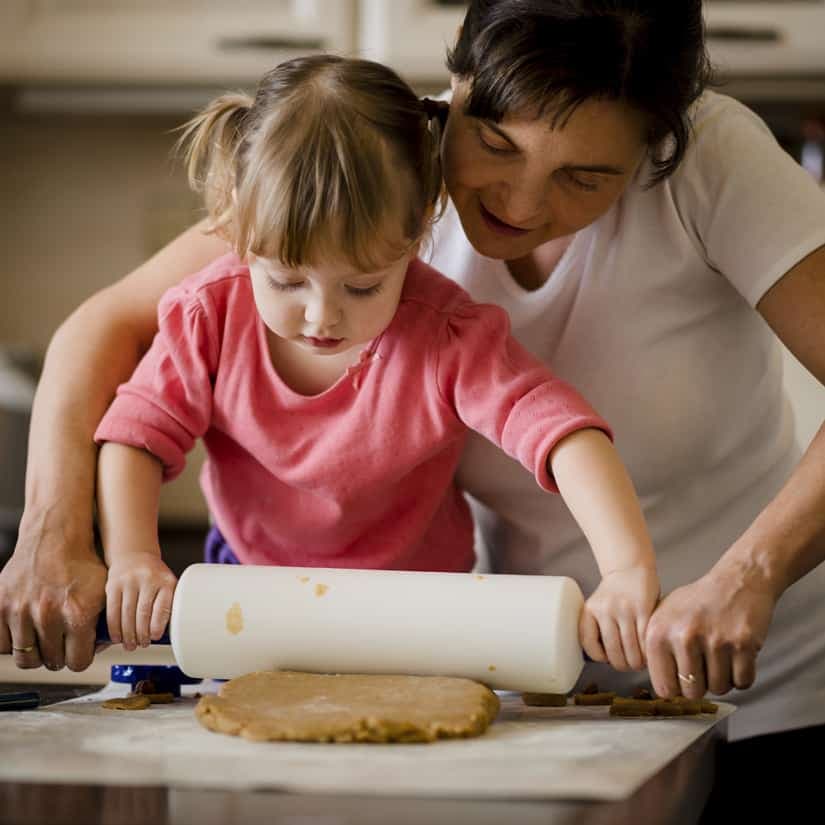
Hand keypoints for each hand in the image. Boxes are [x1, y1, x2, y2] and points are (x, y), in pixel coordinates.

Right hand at [0, 513, 106, 670]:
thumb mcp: (104, 592)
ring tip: (46, 638)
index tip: (79, 651)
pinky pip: (3, 646)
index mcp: (77, 612)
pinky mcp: (0, 606)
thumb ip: (104, 623)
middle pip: (52, 662)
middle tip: (63, 644)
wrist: (55, 538)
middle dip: (60, 656)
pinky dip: (14, 643)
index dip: (81, 657)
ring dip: (38, 652)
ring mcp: (21, 611)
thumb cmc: (82, 564)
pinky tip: (27, 632)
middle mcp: (47, 614)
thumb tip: (101, 649)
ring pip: (27, 658)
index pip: (78, 662)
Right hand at [105, 551, 176, 649]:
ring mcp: (130, 580)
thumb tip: (165, 635)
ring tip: (130, 645)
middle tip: (142, 645)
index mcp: (165, 581)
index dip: (158, 625)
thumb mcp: (166, 584)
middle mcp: (148, 579)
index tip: (155, 637)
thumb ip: (166, 604)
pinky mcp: (113, 584)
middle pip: (143, 612)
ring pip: (127, 613)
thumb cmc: (153, 576)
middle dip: (141, 634)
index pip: (163, 606)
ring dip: (128, 634)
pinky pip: (113, 610)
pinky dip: (114, 627)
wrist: (134, 555)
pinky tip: (117, 637)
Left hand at [580, 564, 658, 670]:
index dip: (600, 657)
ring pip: (631, 650)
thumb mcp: (599, 608)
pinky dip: (648, 652)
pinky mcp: (643, 609)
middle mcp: (605, 609)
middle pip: (614, 652)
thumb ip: (600, 629)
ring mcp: (624, 609)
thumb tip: (606, 660)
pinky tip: (650, 651)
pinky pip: (645, 640)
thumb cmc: (615, 594)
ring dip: (638, 662)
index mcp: (590, 610)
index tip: (608, 659)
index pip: (589, 643)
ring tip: (641, 661)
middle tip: (630, 665)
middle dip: (624, 665)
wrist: (630, 568)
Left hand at [645, 563, 775, 699]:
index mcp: (658, 632)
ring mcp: (715, 641)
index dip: (676, 689)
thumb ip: (656, 649)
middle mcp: (683, 637)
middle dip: (701, 686)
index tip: (682, 683)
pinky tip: (736, 658)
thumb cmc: (699, 601)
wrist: (737, 581)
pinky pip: (742, 682)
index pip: (664, 687)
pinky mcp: (743, 644)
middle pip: (692, 693)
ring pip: (719, 689)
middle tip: (705, 667)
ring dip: (722, 680)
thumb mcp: (664, 616)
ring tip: (720, 658)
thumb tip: (660, 686)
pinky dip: (741, 676)